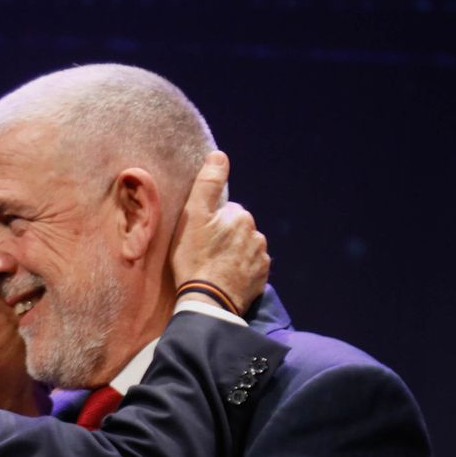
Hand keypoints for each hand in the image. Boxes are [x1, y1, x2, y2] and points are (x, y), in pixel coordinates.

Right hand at [170, 150, 269, 312]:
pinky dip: (240, 270)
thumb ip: (208, 183)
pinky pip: (251, 268)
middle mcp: (257, 234)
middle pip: (237, 230)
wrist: (208, 300)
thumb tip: (219, 155)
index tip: (199, 236)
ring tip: (214, 267)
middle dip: (225, 237)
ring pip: (245, 248)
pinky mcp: (261, 279)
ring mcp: (261, 258)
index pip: (225, 211)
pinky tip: (225, 278)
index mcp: (241, 216)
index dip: (211, 222)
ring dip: (233, 253)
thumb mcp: (194, 216)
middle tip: (205, 252)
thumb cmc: (195, 257)